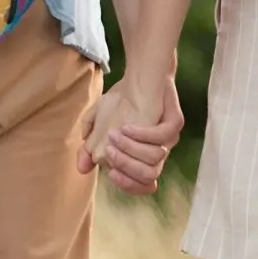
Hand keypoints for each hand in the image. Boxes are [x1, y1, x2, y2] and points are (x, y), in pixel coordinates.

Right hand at [77, 76, 182, 195]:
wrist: (140, 74)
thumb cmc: (121, 100)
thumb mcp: (99, 121)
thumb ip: (90, 145)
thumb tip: (82, 168)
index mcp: (143, 157)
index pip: (142, 184)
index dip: (127, 184)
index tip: (109, 173)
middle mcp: (158, 151)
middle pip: (149, 176)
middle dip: (126, 166)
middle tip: (108, 151)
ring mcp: (169, 138)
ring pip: (155, 159)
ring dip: (131, 149)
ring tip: (114, 134)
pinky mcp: (175, 122)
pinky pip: (162, 136)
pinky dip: (142, 134)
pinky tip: (126, 126)